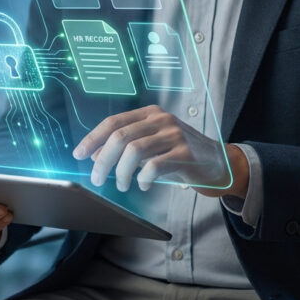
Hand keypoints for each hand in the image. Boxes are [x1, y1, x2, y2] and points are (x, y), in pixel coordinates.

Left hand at [72, 105, 248, 196]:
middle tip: (97, 179)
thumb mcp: (154, 144)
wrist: (221, 162)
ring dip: (121, 172)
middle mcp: (161, 120)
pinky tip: (143, 185)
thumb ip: (129, 146)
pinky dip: (143, 178)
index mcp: (150, 114)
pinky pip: (154, 166)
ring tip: (122, 185)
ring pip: (134, 150)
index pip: (113, 121)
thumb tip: (95, 156)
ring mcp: (174, 135)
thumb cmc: (182, 154)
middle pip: (120, 136)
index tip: (78, 154)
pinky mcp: (185, 153)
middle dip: (103, 160)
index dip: (93, 138)